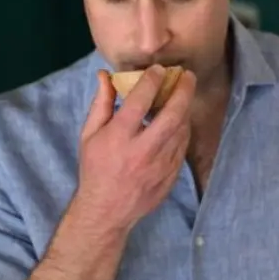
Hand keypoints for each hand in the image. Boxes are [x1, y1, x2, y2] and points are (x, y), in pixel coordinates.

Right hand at [72, 65, 196, 231]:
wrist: (107, 209)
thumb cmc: (95, 168)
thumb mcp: (90, 135)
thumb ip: (102, 103)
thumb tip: (105, 75)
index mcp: (119, 138)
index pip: (140, 102)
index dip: (152, 81)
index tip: (160, 69)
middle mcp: (143, 150)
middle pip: (172, 115)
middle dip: (183, 91)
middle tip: (188, 76)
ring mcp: (161, 164)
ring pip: (182, 130)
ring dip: (186, 109)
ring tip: (185, 94)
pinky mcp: (172, 175)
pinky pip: (183, 146)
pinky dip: (183, 129)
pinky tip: (181, 120)